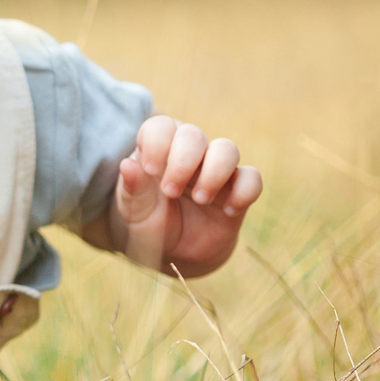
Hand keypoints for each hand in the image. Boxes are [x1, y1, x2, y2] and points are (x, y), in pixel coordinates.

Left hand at [109, 116, 260, 276]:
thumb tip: (127, 165)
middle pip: (193, 135)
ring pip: (227, 149)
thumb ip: (133, 188)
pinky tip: (228, 210)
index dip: (157, 142)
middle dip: (182, 161)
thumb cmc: (150, 223)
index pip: (161, 127)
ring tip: (200, 199)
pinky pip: (252, 178)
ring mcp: (215, 171)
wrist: (172, 253)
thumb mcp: (134, 209)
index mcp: (159, 151)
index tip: (151, 169)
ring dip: (214, 172)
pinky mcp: (237, 191)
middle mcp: (189, 155)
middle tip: (170, 192)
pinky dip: (244, 191)